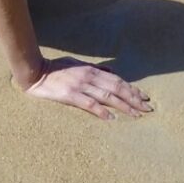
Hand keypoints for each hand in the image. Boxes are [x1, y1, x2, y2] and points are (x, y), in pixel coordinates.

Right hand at [24, 57, 152, 119]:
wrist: (35, 72)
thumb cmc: (55, 67)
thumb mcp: (77, 64)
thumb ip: (95, 68)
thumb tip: (112, 72)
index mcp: (92, 70)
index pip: (118, 81)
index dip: (132, 89)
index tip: (144, 97)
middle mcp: (89, 77)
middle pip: (117, 89)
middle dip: (134, 99)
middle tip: (148, 108)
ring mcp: (80, 86)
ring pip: (107, 97)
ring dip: (124, 106)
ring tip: (136, 115)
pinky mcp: (70, 95)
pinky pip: (89, 104)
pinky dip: (101, 111)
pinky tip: (111, 118)